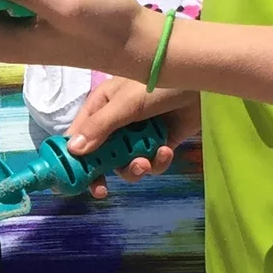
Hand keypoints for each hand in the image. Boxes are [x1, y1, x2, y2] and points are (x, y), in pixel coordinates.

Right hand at [66, 76, 201, 197]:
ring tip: (145, 161)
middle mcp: (116, 123)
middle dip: (103, 172)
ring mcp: (138, 135)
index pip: (78, 135)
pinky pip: (151, 163)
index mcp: (101, 107)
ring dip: (134, 167)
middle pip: (100, 156)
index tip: (70, 179)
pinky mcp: (160, 144)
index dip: (72, 157)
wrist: (202, 81)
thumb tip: (73, 150)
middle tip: (102, 190)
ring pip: (126, 164)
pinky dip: (157, 162)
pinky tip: (165, 151)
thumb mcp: (127, 103)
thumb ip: (101, 127)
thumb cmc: (160, 83)